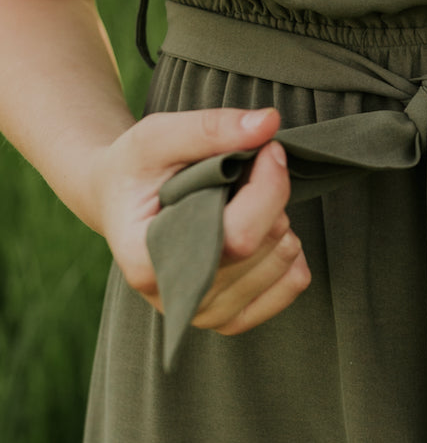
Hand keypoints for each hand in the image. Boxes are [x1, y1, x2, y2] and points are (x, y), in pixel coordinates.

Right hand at [91, 106, 310, 334]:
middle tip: (247, 172)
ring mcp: (204, 315)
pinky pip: (291, 286)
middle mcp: (176, 299)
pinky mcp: (229, 318)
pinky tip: (265, 229)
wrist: (120, 200)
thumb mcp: (157, 135)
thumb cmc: (136, 168)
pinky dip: (291, 251)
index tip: (269, 150)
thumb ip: (210, 127)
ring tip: (241, 203)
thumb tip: (269, 123)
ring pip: (282, 264)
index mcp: (146, 260)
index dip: (267, 187)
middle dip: (271, 197)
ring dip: (279, 221)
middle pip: (261, 247)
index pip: (236, 237)